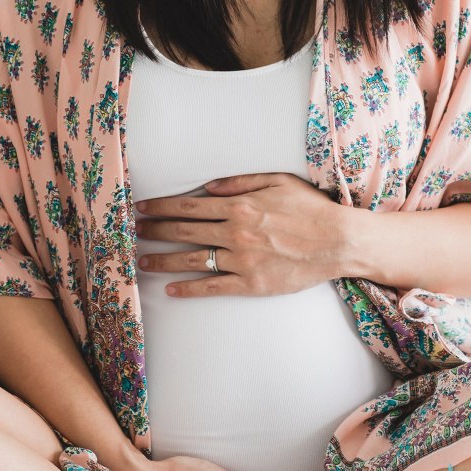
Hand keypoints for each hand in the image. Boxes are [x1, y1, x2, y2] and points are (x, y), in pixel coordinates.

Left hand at [134, 172, 348, 297]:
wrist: (338, 241)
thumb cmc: (310, 208)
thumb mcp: (277, 181)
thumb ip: (240, 182)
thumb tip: (208, 186)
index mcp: (240, 206)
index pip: (189, 206)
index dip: (162, 207)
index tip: (142, 208)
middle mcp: (236, 233)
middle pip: (184, 231)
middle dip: (154, 230)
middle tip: (133, 231)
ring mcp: (242, 260)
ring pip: (192, 260)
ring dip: (163, 260)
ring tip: (141, 261)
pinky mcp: (251, 284)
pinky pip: (213, 287)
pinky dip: (190, 289)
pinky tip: (171, 290)